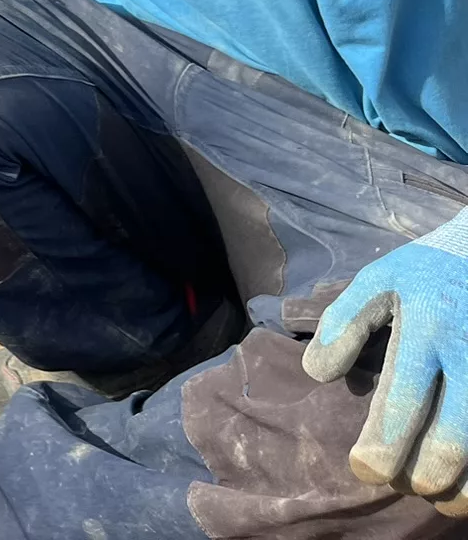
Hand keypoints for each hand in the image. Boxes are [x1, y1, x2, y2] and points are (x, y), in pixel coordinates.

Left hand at [304, 209, 467, 512]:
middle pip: (454, 432)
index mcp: (428, 325)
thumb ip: (345, 322)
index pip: (404, 396)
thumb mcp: (380, 279)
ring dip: (467, 481)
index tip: (364, 471)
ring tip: (443, 500)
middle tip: (405, 486)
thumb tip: (317, 374)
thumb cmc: (429, 269)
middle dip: (427, 471)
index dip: (384, 441)